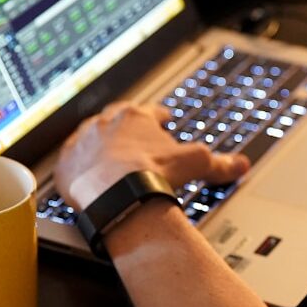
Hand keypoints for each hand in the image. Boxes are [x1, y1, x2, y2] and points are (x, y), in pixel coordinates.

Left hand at [55, 102, 249, 209]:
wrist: (116, 195)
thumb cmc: (153, 173)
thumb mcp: (195, 164)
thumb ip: (219, 163)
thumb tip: (240, 165)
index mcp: (135, 117)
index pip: (149, 112)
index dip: (158, 117)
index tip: (162, 119)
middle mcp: (105, 124)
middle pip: (117, 122)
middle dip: (126, 130)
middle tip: (134, 140)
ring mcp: (82, 143)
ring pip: (91, 140)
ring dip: (100, 147)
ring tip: (108, 160)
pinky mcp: (66, 165)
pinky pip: (71, 163)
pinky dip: (80, 169)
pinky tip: (87, 177)